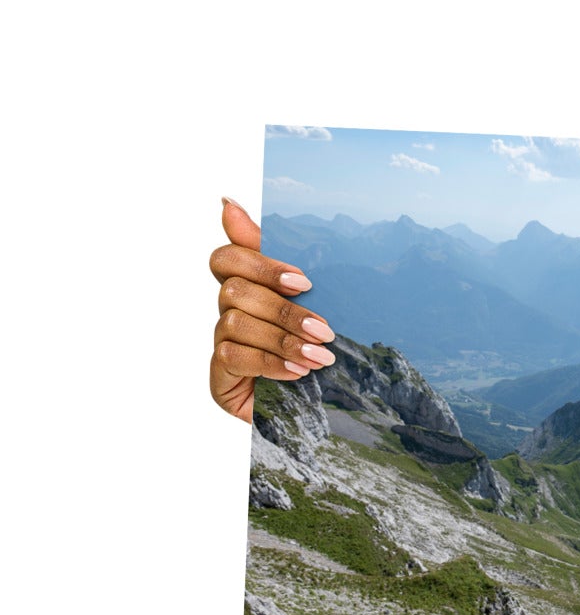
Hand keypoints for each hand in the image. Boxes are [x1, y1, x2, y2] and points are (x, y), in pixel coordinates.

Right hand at [208, 197, 336, 422]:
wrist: (321, 413)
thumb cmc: (316, 352)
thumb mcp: (314, 307)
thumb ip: (282, 263)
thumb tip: (228, 201)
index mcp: (250, 290)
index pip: (227, 257)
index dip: (259, 263)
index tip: (303, 282)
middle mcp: (228, 313)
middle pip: (234, 289)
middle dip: (284, 310)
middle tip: (326, 330)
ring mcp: (221, 344)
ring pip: (235, 323)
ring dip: (283, 339)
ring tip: (321, 358)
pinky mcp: (219, 376)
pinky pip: (233, 356)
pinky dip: (271, 362)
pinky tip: (298, 373)